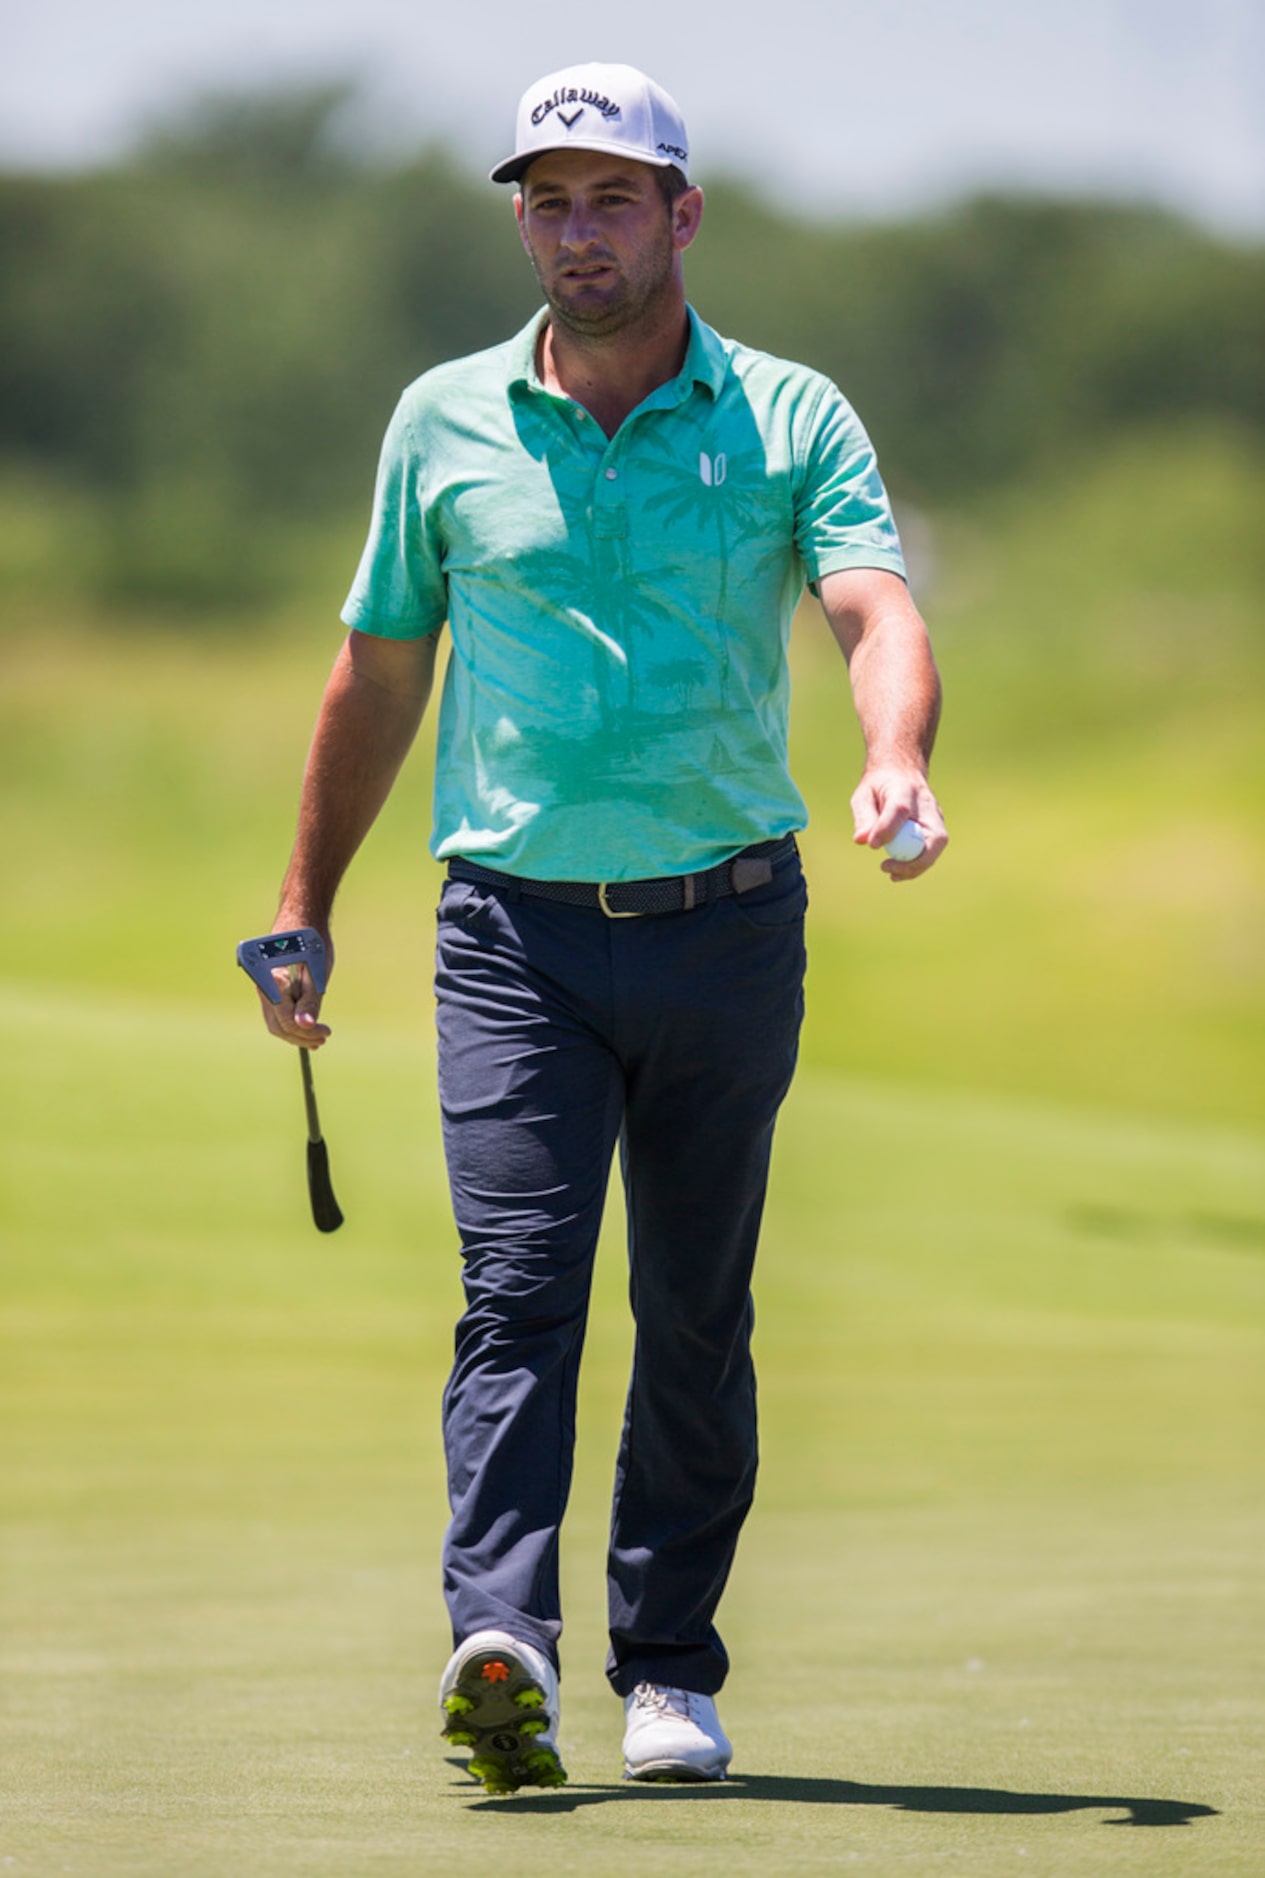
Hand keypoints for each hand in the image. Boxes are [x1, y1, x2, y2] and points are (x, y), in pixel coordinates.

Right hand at [255, 925, 333, 1047]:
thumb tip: (306, 1026)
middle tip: (322, 1039)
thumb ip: (311, 999)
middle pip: (277, 1023)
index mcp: (271, 978)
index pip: (285, 1017)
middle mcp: (261, 983)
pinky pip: (275, 1009)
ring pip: (275, 1019)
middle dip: (299, 1035)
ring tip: (317, 1037)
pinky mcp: (267, 984)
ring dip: (295, 1030)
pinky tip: (307, 1025)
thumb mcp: (317, 970)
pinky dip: (290, 1019)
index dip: (305, 1031)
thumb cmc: (312, 938)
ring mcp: (262, 984)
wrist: (301, 913)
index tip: (325, 1033)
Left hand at [851, 766, 947, 881]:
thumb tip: (862, 840)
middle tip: (886, 867)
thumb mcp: (865, 794)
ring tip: (891, 873)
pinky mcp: (936, 830)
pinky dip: (916, 866)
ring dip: (915, 867)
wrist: (902, 773)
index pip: (899, 810)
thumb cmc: (880, 786)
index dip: (887, 829)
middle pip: (932, 837)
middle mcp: (927, 805)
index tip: (873, 845)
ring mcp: (936, 818)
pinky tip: (898, 872)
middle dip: (913, 860)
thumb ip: (864, 816)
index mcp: (904, 790)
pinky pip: (930, 853)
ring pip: (935, 848)